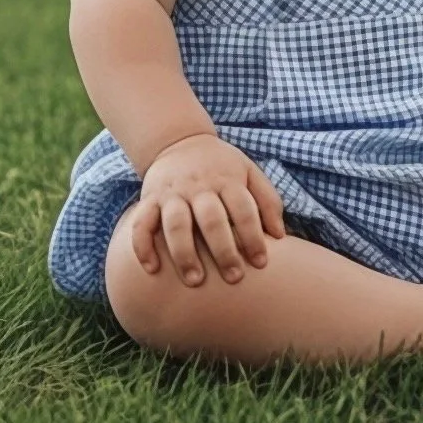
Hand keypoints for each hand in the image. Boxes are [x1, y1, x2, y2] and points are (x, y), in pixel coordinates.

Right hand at [131, 134, 287, 286]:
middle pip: (211, 219)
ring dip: (184, 253)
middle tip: (234, 278)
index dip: (253, 236)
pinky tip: (152, 269)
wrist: (178, 140)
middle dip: (223, 250)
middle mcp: (199, 186)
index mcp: (227, 179)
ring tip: (194, 281)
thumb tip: (280, 235)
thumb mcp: (249, 171)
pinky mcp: (150, 199)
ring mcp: (172, 193)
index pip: (243, 209)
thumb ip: (267, 200)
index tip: (261, 263)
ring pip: (176, 223)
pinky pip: (142, 223)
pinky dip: (143, 246)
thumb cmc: (221, 165)